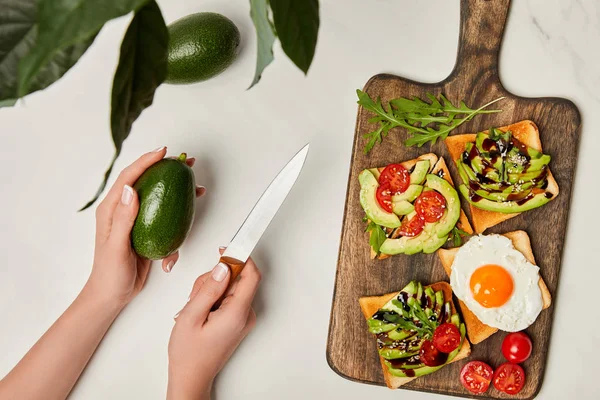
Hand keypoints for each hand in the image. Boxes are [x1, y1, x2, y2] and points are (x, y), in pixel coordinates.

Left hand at [86, 147, 205, 307]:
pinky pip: (166, 215)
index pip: (128, 178)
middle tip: (186, 162)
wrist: (113, 294)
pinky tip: (191, 210)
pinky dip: (180, 212)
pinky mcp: (149, 230)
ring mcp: (138, 220)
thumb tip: (131, 189)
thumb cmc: (109, 273)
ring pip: (159, 196)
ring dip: (177, 188)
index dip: (145, 162)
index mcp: (111, 209)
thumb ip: (123, 219)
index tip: (163, 153)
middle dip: (166, 169)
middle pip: (146, 181)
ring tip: (195, 183)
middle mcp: (124, 210)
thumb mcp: (115, 246)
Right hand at [167, 249, 260, 399]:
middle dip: (215, 278)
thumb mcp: (192, 316)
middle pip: (237, 278)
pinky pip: (229, 297)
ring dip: (211, 289)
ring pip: (230, 286)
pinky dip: (214, 297)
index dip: (240, 257)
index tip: (227, 248)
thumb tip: (222, 266)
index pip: (251, 274)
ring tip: (196, 307)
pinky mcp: (238, 320)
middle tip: (197, 294)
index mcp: (237, 312)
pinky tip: (201, 310)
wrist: (191, 376)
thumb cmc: (189, 353)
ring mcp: (243, 318)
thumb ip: (208, 288)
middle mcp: (245, 314)